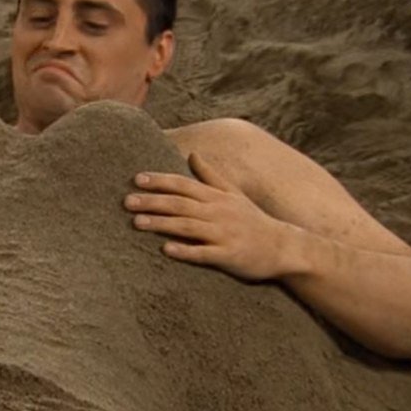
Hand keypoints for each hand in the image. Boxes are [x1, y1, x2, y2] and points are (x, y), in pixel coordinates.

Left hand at [124, 152, 292, 281]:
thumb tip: (193, 154)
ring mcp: (223, 234)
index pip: (183, 184)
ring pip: (187, 226)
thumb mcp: (234, 194)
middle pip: (179, 204)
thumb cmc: (254, 220)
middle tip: (126, 202)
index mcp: (216, 197)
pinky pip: (203, 253)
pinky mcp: (228, 256)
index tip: (136, 179)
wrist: (284, 247)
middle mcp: (218, 212)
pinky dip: (185, 251)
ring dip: (161, 224)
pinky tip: (166, 250)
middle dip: (152, 201)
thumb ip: (212, 175)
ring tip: (137, 223)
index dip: (160, 181)